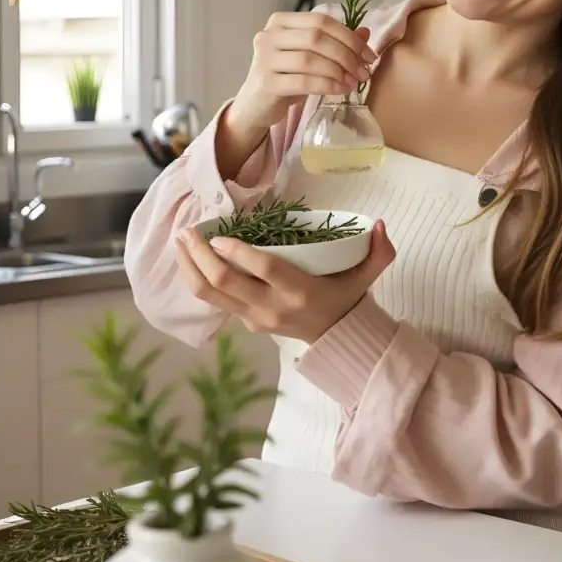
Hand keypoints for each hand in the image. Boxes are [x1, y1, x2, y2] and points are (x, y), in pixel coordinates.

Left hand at [175, 220, 395, 343]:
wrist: (337, 338)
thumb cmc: (347, 297)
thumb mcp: (368, 276)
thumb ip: (380, 252)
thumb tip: (380, 223)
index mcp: (300, 292)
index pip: (264, 271)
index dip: (239, 254)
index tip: (219, 236)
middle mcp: (272, 307)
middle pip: (225, 283)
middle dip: (200, 256)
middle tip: (188, 231)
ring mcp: (255, 318)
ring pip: (211, 295)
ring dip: (190, 268)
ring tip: (180, 242)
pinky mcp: (246, 322)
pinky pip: (214, 301)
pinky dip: (198, 279)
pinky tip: (190, 259)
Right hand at [230, 12, 375, 133]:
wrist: (256, 105)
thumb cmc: (286, 77)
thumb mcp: (311, 57)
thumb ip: (335, 43)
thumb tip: (365, 32)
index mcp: (280, 21)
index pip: (321, 20)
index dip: (350, 37)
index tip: (369, 55)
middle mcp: (268, 35)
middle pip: (316, 37)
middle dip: (347, 55)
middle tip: (364, 72)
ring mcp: (264, 58)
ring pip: (309, 59)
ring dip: (338, 71)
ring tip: (353, 82)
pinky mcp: (266, 82)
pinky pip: (303, 81)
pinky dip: (326, 85)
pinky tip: (340, 90)